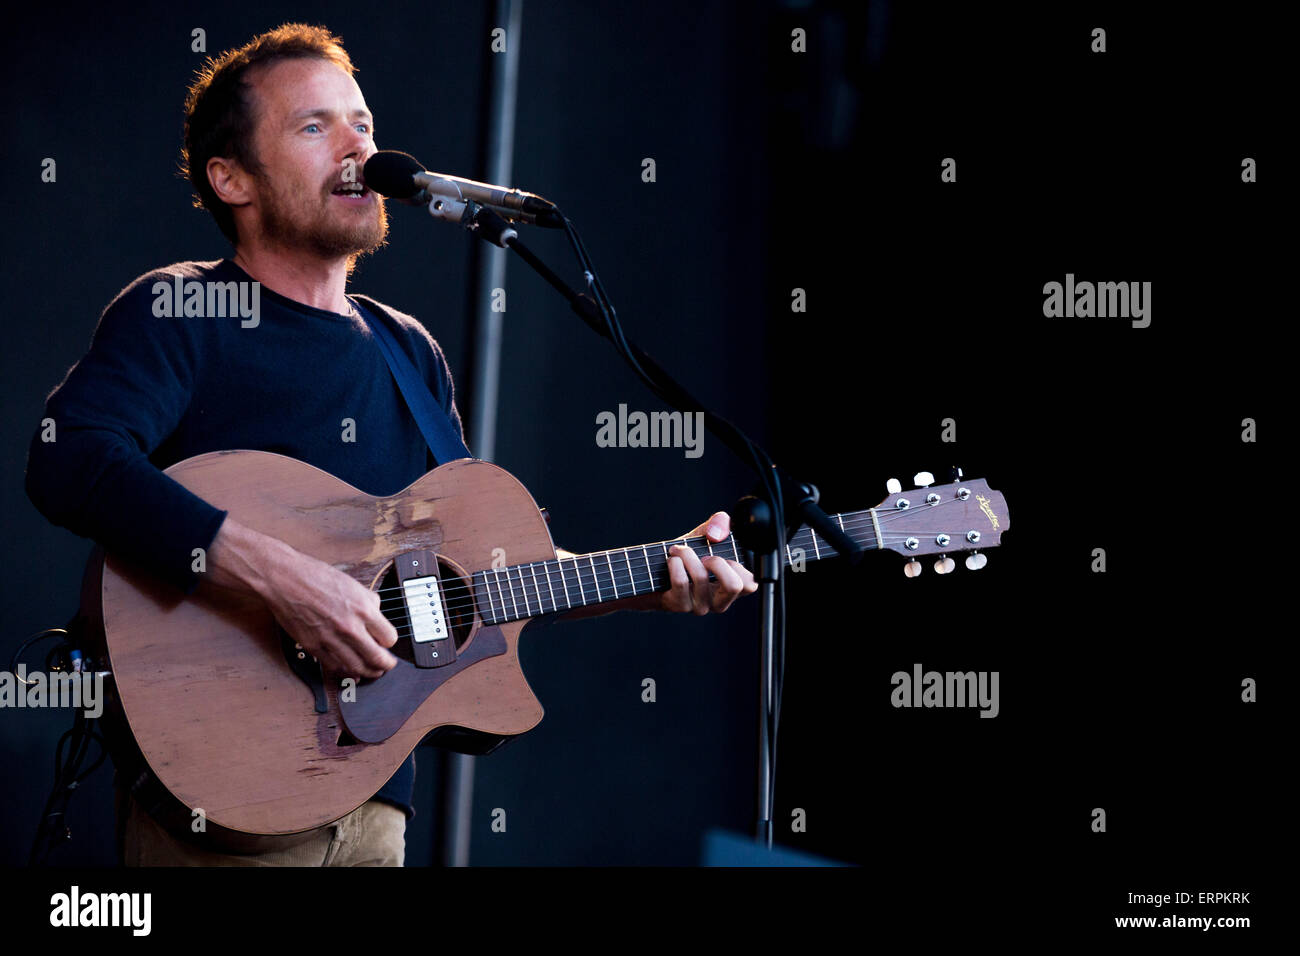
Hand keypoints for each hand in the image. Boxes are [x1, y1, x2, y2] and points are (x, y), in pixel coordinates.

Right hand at [260, 549, 399, 680]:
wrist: (285, 579)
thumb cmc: (315, 577)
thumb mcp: (352, 584)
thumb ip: (368, 601)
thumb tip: (377, 614)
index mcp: (363, 609)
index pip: (389, 638)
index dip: (390, 642)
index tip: (388, 643)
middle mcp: (349, 627)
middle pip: (376, 658)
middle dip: (385, 665)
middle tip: (388, 665)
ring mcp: (330, 639)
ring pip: (357, 667)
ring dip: (368, 672)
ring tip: (373, 671)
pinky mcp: (313, 647)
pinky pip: (334, 666)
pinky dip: (345, 672)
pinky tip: (351, 671)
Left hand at [660, 511, 757, 614]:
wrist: (653, 570)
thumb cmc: (685, 555)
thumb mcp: (704, 535)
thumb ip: (718, 524)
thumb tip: (718, 531)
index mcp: (729, 586)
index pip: (750, 585)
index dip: (739, 567)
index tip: (723, 556)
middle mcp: (718, 600)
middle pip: (734, 586)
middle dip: (717, 562)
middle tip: (704, 556)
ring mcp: (700, 606)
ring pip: (702, 578)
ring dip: (688, 555)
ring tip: (678, 551)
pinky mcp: (680, 605)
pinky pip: (681, 581)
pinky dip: (674, 563)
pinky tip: (671, 560)